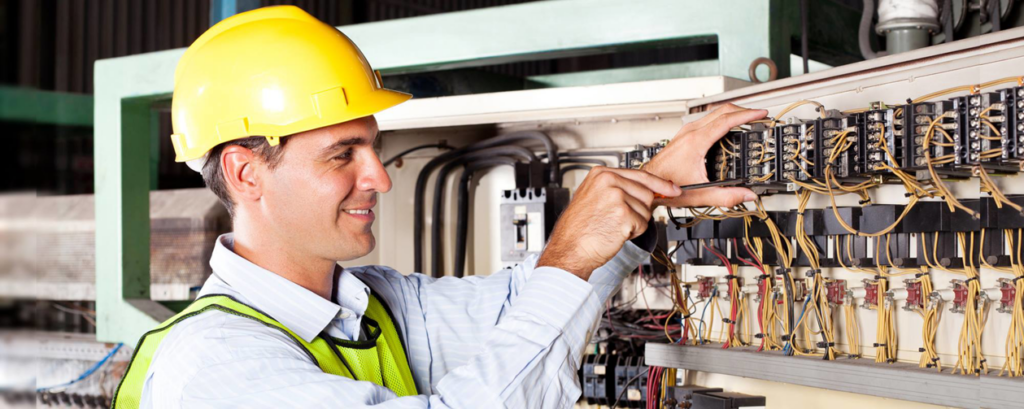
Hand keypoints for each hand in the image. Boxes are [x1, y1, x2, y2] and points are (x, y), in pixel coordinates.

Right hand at [537, 167, 679, 279]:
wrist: (569, 249)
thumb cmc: (578, 229)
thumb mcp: (593, 197)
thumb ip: (617, 188)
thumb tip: (646, 190)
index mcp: (601, 174)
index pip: (640, 175)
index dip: (659, 184)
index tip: (672, 188)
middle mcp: (609, 181)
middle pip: (646, 193)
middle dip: (639, 210)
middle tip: (618, 219)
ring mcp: (616, 197)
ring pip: (646, 210)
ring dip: (635, 222)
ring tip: (612, 225)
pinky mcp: (624, 214)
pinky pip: (643, 225)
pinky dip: (633, 233)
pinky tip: (615, 233)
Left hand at [644, 104, 767, 207]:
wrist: (648, 184)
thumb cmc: (666, 186)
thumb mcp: (700, 194)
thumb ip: (726, 196)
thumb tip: (746, 195)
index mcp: (696, 142)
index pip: (727, 120)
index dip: (747, 115)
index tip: (761, 114)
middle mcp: (690, 133)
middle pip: (722, 110)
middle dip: (743, 110)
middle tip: (758, 114)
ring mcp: (686, 132)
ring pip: (713, 113)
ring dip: (732, 113)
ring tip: (747, 119)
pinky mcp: (684, 136)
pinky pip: (707, 120)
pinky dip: (721, 119)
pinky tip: (727, 127)